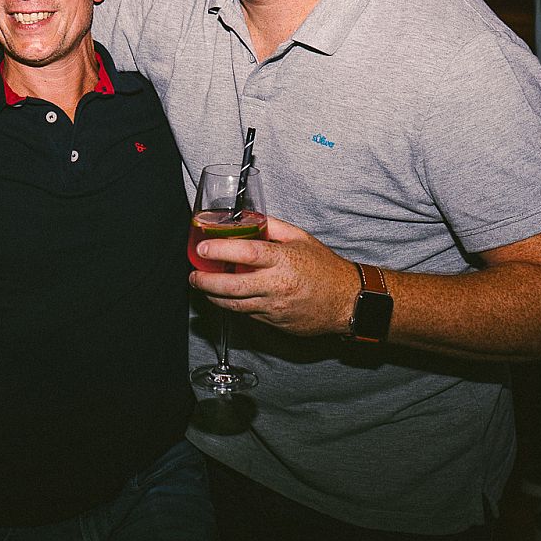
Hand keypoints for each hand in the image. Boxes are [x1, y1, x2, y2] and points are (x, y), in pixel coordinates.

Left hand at [188, 216, 356, 335]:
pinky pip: (248, 314)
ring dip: (214, 297)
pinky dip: (234, 305)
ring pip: (235, 305)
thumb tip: (250, 218)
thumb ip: (273, 227)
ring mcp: (275, 306)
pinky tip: (227, 298)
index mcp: (283, 260)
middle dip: (205, 282)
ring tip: (203, 288)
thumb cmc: (326, 268)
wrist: (347, 302)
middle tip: (193, 276)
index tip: (202, 248)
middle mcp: (277, 284)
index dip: (220, 250)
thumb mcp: (301, 238)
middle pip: (231, 286)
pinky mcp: (275, 322)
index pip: (245, 252)